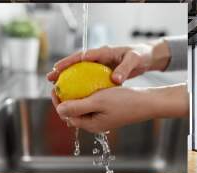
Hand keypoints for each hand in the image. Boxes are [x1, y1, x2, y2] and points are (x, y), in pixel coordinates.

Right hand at [46, 40, 170, 84]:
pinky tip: (74, 96)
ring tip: (56, 88)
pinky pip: (87, 79)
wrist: (146, 57)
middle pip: (76, 63)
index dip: (69, 61)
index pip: (82, 56)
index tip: (57, 68)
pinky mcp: (101, 73)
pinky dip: (79, 86)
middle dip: (62, 70)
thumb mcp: (134, 60)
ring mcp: (98, 65)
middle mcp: (98, 57)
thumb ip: (124, 69)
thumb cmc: (140, 56)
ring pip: (79, 72)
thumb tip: (114, 80)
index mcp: (103, 51)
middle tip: (50, 79)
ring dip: (68, 79)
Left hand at [51, 84, 188, 132]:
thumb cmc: (124, 102)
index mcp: (90, 125)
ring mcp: (102, 118)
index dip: (57, 102)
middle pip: (73, 112)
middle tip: (61, 83)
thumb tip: (58, 110)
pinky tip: (88, 82)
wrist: (147, 102)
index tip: (55, 87)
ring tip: (72, 81)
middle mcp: (95, 124)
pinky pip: (93, 103)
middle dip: (65, 99)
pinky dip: (88, 94)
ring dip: (76, 95)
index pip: (67, 115)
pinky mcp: (108, 111)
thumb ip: (77, 107)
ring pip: (83, 107)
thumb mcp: (98, 102)